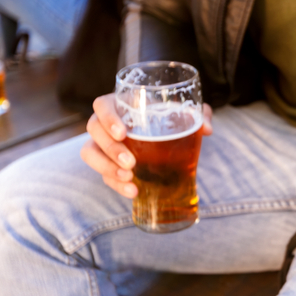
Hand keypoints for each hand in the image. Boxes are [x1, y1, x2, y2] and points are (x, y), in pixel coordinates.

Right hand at [80, 93, 212, 197]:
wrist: (167, 138)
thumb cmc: (170, 118)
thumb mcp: (186, 113)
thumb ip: (198, 115)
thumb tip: (206, 128)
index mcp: (121, 104)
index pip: (102, 105)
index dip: (108, 118)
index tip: (123, 133)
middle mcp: (106, 123)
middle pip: (94, 131)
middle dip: (110, 149)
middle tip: (131, 162)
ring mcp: (103, 144)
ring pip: (90, 154)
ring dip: (106, 168)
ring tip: (129, 179)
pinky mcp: (107, 164)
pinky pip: (103, 174)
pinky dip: (115, 184)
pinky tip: (133, 191)